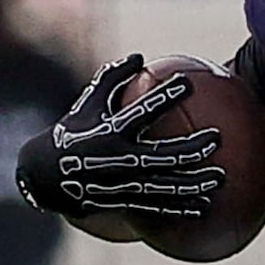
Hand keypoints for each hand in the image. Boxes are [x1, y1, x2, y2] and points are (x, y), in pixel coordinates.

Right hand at [15, 53, 222, 220]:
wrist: (44, 177)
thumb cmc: (72, 132)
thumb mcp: (87, 103)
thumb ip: (112, 77)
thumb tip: (139, 56)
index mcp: (109, 131)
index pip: (142, 110)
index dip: (165, 96)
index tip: (188, 83)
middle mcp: (118, 159)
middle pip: (163, 155)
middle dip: (193, 148)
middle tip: (217, 138)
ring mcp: (122, 185)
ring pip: (165, 186)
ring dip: (195, 184)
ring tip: (220, 178)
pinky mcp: (124, 203)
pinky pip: (157, 208)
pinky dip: (181, 208)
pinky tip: (205, 207)